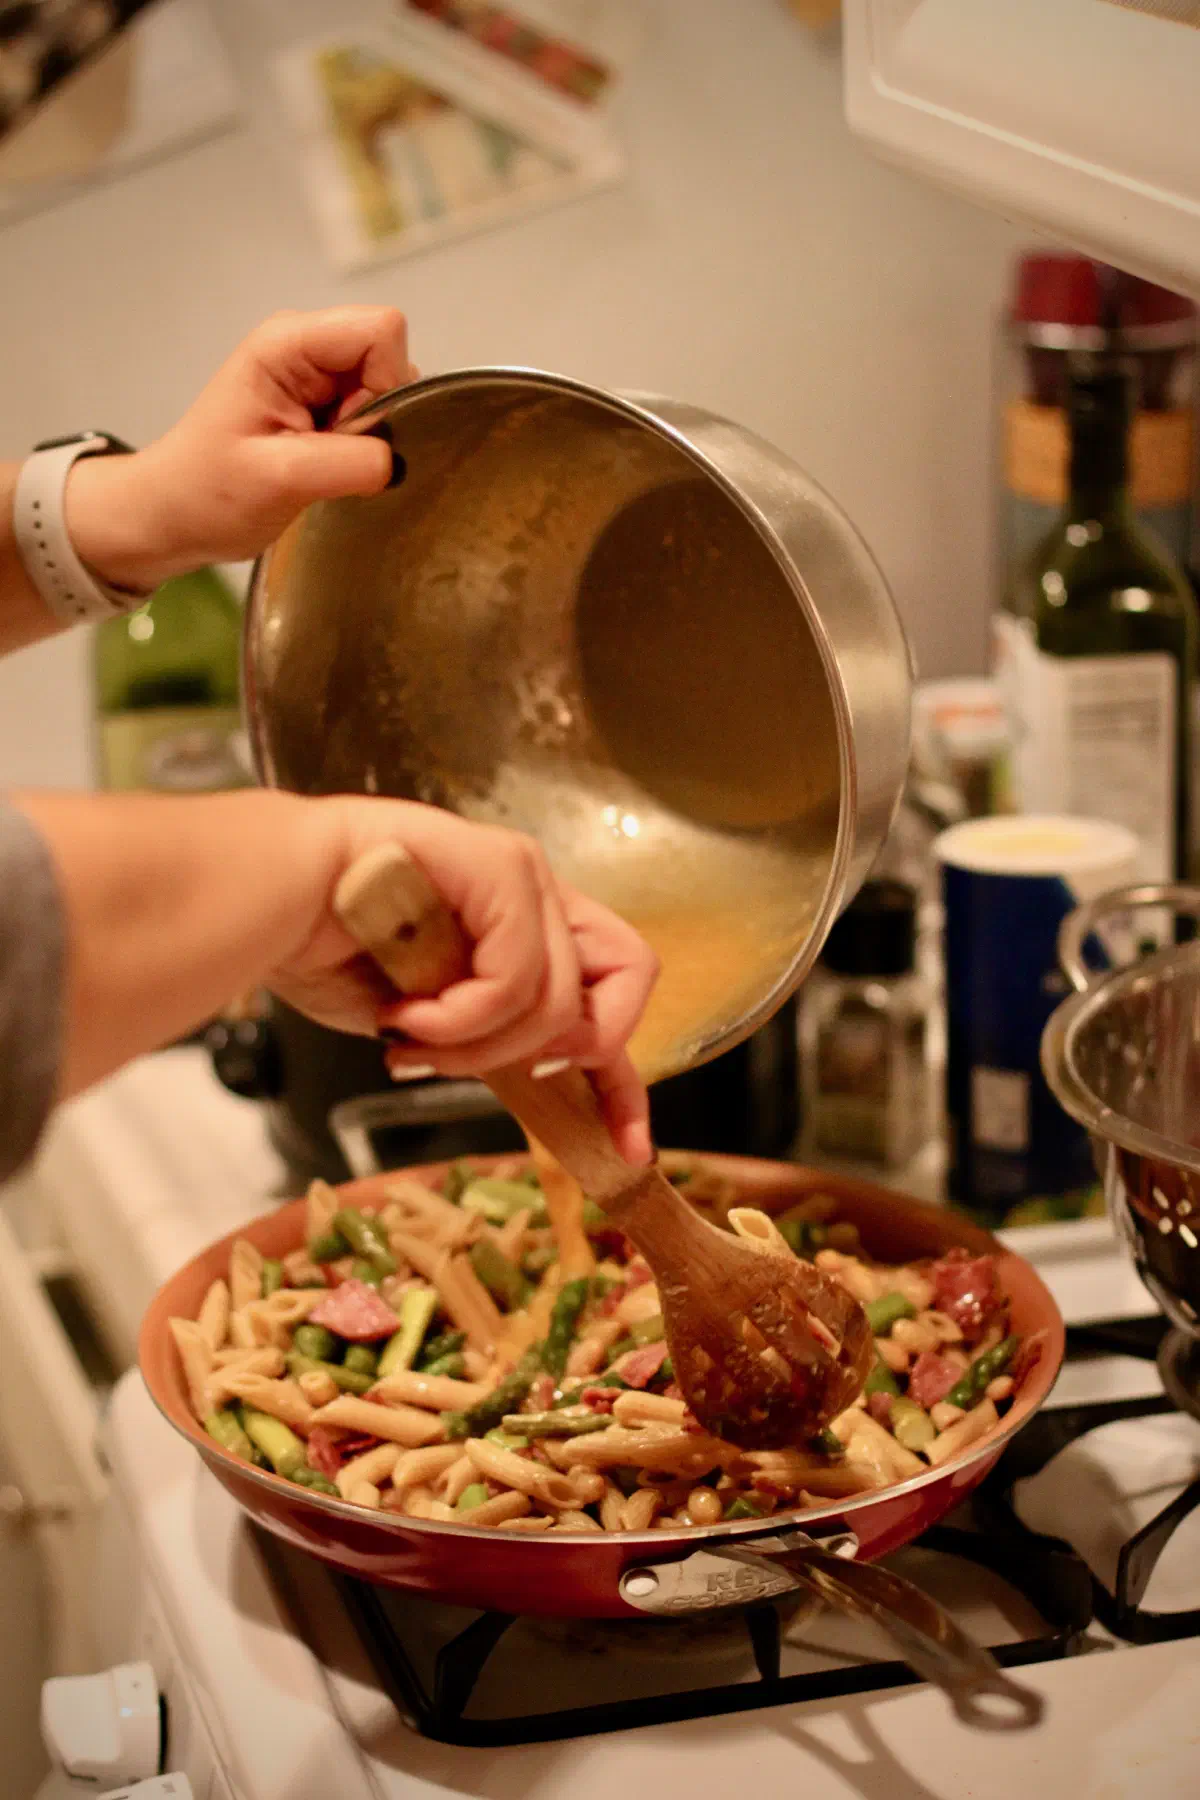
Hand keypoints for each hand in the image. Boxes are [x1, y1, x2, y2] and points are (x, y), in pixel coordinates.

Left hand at [64, 306, 414, 592]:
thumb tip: (401, 457)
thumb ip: (349, 462)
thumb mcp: (278, 479)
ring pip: (388, 390)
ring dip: (369, 436)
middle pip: (390, 359)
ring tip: (318, 462)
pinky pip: (375, 414)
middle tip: (325, 455)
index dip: (386, 383)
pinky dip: (363, 448)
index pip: (382, 330)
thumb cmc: (206, 491)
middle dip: (377, 415)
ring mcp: (317, 375)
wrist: (175, 514)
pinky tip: (324, 465)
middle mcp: (306, 347)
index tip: (347, 432)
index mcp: (288, 343)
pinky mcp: (324, 405)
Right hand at [273, 798, 658, 1165]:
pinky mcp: (498, 863)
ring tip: (411, 1039)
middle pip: (630, 981)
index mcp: (529, 927)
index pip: (616, 1000)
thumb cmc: (327, 952)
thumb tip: (545, 1079)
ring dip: (478, 1047)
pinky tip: (404, 1011)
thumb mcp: (431, 1024)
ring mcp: (522, 873)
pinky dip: (460, 1018)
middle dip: (568, 1053)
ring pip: (560, 1001)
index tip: (629, 1153)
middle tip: (491, 1067)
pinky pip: (516, 977)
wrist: (263, 903)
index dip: (628, 1084)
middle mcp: (538, 894)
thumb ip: (494, 1041)